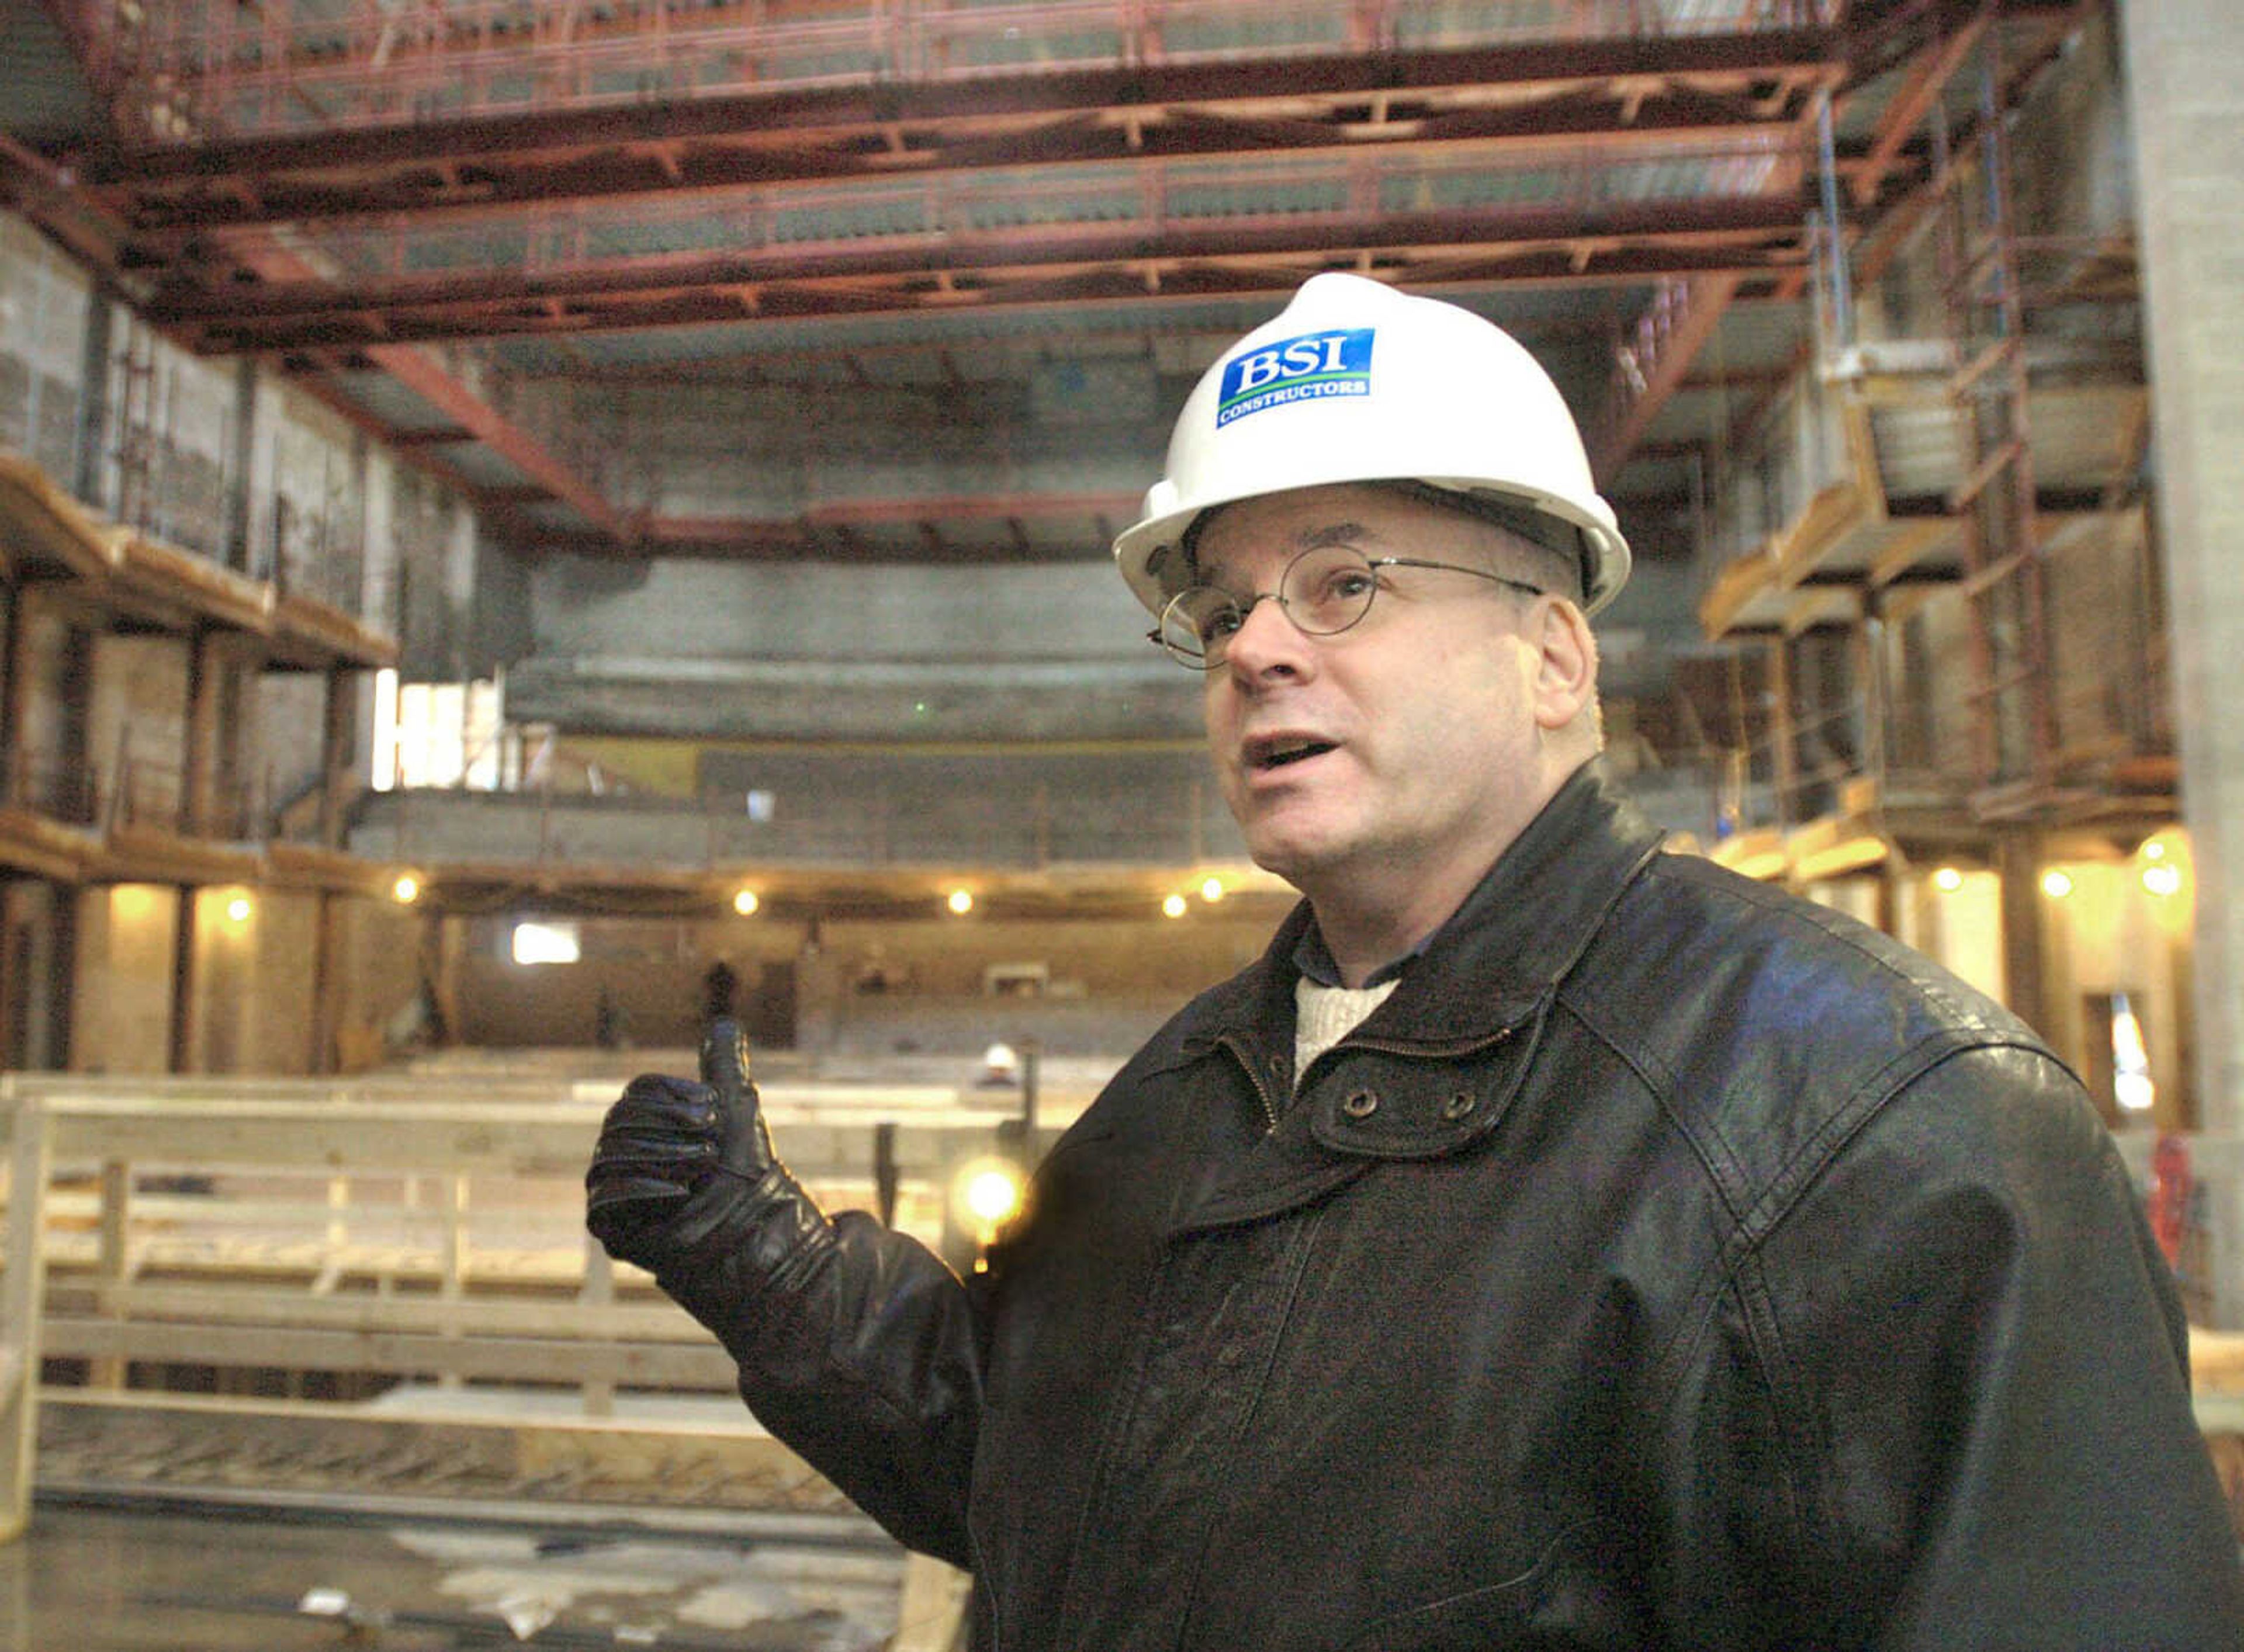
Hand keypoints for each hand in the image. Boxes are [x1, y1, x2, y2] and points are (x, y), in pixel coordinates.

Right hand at [586, 1017, 780, 1265]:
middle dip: (670, 1128)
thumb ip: (725, 1069)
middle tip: (712, 1149)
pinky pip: (603, 1202)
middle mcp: (628, 1158)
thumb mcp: (738, 1112)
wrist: (762, 1235)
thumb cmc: (751, 1177)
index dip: (671, 1095)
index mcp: (651, 1127)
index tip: (711, 1110)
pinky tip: (678, 1193)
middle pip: (619, 1121)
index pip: (636, 1093)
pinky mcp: (618, 1233)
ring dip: (661, 1156)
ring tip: (702, 1169)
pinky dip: (640, 1190)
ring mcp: (619, 1196)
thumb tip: (725, 1023)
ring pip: (609, 1156)